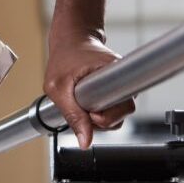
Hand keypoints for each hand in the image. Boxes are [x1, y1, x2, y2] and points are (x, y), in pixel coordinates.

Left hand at [43, 29, 134, 149]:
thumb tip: (85, 142)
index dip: (108, 117)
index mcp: (114, 74)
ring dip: (97, 115)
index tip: (92, 114)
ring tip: (81, 101)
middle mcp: (122, 80)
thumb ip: (72, 115)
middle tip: (81, 107)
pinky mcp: (116, 88)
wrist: (71, 40)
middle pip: (121, 115)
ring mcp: (120, 84)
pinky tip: (86, 100)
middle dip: (100, 119)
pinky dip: (97, 109)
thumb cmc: (64, 58)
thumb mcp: (58, 87)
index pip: (125, 108)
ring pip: (116, 114)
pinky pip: (111, 107)